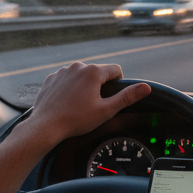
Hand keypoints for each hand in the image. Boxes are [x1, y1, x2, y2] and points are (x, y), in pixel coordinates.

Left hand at [20, 63, 150, 148]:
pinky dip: (70, 88)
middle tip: (94, 105)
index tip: (110, 98)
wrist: (46, 125)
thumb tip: (146, 87)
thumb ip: (127, 97)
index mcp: (93, 71)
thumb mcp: (106, 110)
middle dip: (99, 86)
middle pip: (98, 72)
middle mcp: (77, 66)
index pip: (116, 70)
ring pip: (82, 75)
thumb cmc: (76, 119)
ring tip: (79, 105)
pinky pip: (67, 79)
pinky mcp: (52, 78)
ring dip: (84, 86)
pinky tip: (67, 103)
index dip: (117, 84)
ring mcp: (62, 71)